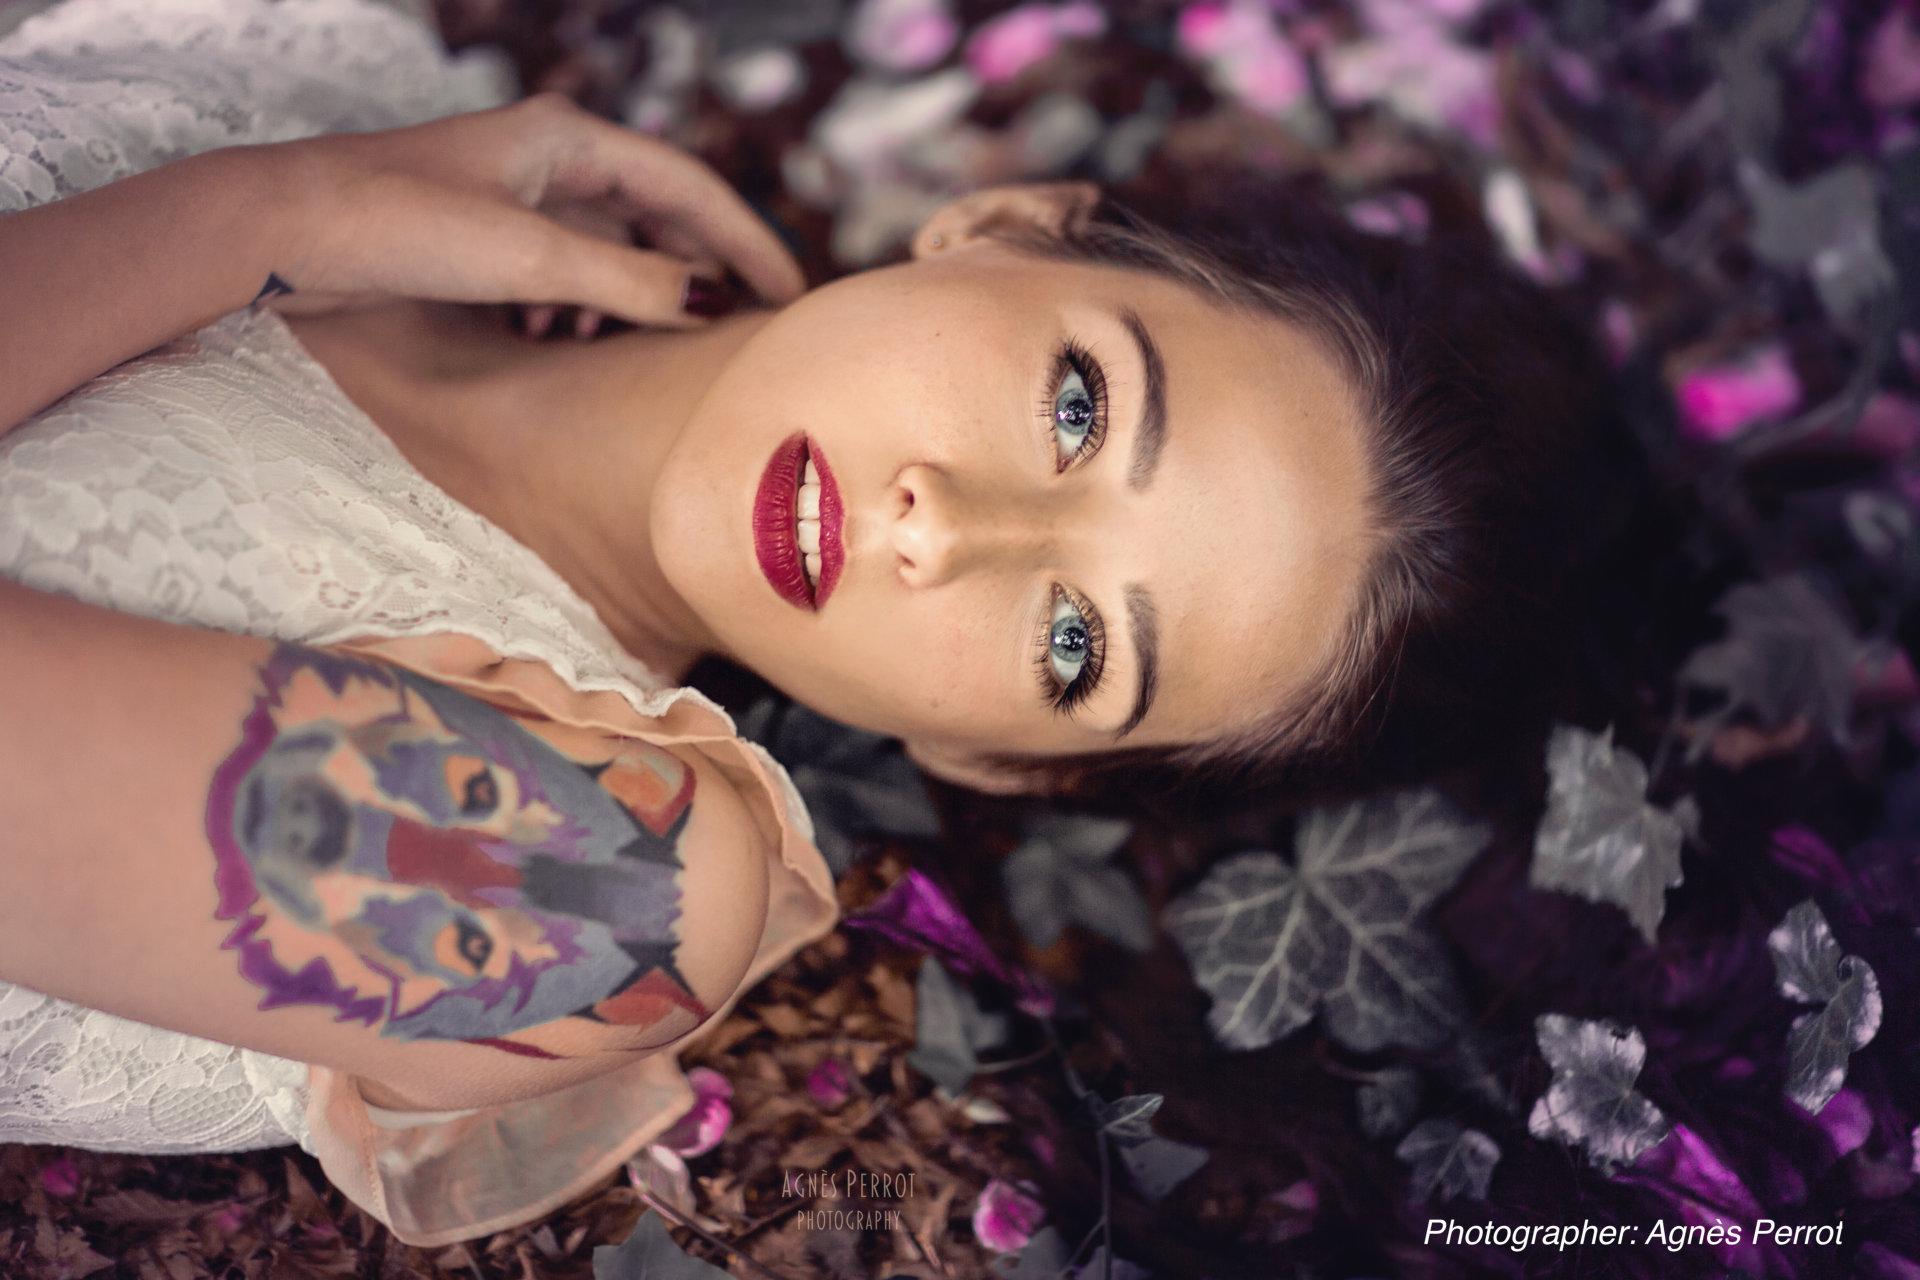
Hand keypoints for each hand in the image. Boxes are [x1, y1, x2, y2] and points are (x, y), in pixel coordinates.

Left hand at [251, 93, 802, 327]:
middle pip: (660, 218)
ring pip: (613, 249)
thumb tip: (713, 304)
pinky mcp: (488, 235)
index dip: (750, 245)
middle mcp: (552, 159)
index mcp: (570, 140)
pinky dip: (582, 307)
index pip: (693, 190)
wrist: (282, 233)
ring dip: (635, 298)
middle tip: (744, 337)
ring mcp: (520, 197)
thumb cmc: (396, 224)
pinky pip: (567, 271)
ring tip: (643, 347)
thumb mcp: (529, 257)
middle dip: (699, 276)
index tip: (794, 298)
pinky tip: (567, 341)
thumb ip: (629, 281)